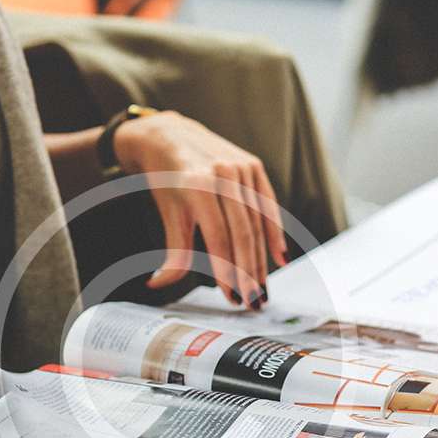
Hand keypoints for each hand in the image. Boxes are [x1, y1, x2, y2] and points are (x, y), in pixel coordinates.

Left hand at [114, 111, 287, 308]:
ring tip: (262, 288)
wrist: (170, 136)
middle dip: (248, 272)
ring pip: (256, 222)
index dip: (227, 270)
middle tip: (252, 301)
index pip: (218, 237)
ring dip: (261, 259)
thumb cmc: (166, 179)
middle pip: (242, 233)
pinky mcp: (254, 165)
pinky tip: (279, 257)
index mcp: (198, 186)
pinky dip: (275, 231)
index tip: (232, 296)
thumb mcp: (168, 213)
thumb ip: (172, 251)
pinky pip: (268, 204)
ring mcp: (241, 167)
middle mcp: (223, 174)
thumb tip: (158, 284)